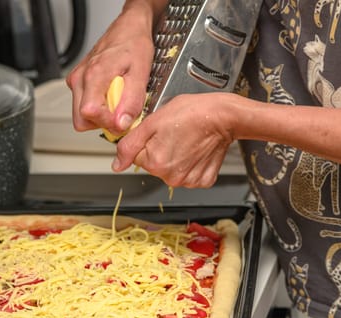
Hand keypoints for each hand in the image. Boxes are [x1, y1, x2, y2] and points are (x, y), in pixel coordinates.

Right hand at [66, 1, 158, 135]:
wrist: (128, 28)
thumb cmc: (134, 45)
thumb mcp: (141, 73)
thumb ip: (131, 101)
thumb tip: (121, 124)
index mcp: (94, 75)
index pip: (89, 113)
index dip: (107, 122)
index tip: (122, 120)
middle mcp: (80, 78)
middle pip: (81, 120)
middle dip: (102, 122)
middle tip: (121, 112)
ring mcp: (76, 80)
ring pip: (81, 115)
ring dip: (100, 115)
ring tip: (117, 100)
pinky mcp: (77, 81)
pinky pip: (83, 105)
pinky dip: (98, 106)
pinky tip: (111, 95)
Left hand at [112, 93, 242, 187]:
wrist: (223, 116)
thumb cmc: (192, 113)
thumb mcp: (152, 122)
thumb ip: (129, 145)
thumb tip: (116, 165)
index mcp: (155, 163)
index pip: (138, 156)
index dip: (147, 141)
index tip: (160, 132)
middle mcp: (171, 177)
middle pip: (154, 164)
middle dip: (160, 149)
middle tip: (174, 133)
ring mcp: (188, 181)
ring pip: (171, 169)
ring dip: (176, 156)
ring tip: (186, 140)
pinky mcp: (203, 181)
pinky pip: (189, 174)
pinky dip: (191, 163)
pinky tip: (196, 149)